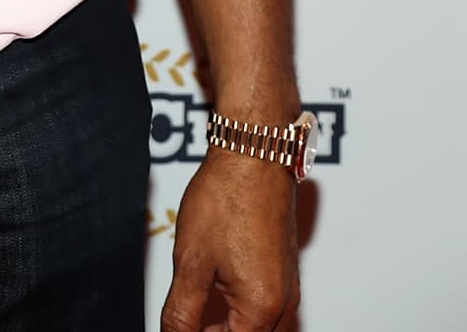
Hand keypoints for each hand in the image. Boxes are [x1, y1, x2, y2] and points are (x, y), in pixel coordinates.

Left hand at [161, 150, 298, 331]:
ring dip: (227, 326)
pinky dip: (240, 311)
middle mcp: (283, 303)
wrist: (254, 152)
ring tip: (196, 313)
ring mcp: (288, 286)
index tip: (178, 328)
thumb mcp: (191, 260)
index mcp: (261, 308)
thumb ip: (182, 311)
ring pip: (258, 328)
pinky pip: (265, 307)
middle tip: (184, 321)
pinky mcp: (285, 269)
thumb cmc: (226, 197)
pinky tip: (215, 293)